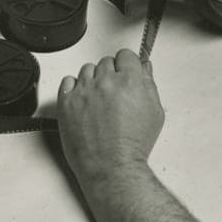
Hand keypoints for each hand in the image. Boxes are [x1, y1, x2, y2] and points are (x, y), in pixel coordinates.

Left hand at [57, 49, 163, 184]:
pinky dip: (74, 87)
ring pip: (87, 70)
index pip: (125, 55)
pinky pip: (68, 81)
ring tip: (99, 101)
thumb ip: (149, 85)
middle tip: (114, 94)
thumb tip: (144, 69)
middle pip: (106, 62)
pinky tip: (83, 100)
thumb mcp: (155, 113)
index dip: (127, 65)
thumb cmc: (133, 145)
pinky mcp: (66, 102)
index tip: (125, 72)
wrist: (111, 166)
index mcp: (129, 81)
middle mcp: (105, 82)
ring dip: (93, 80)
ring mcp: (83, 91)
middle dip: (111, 74)